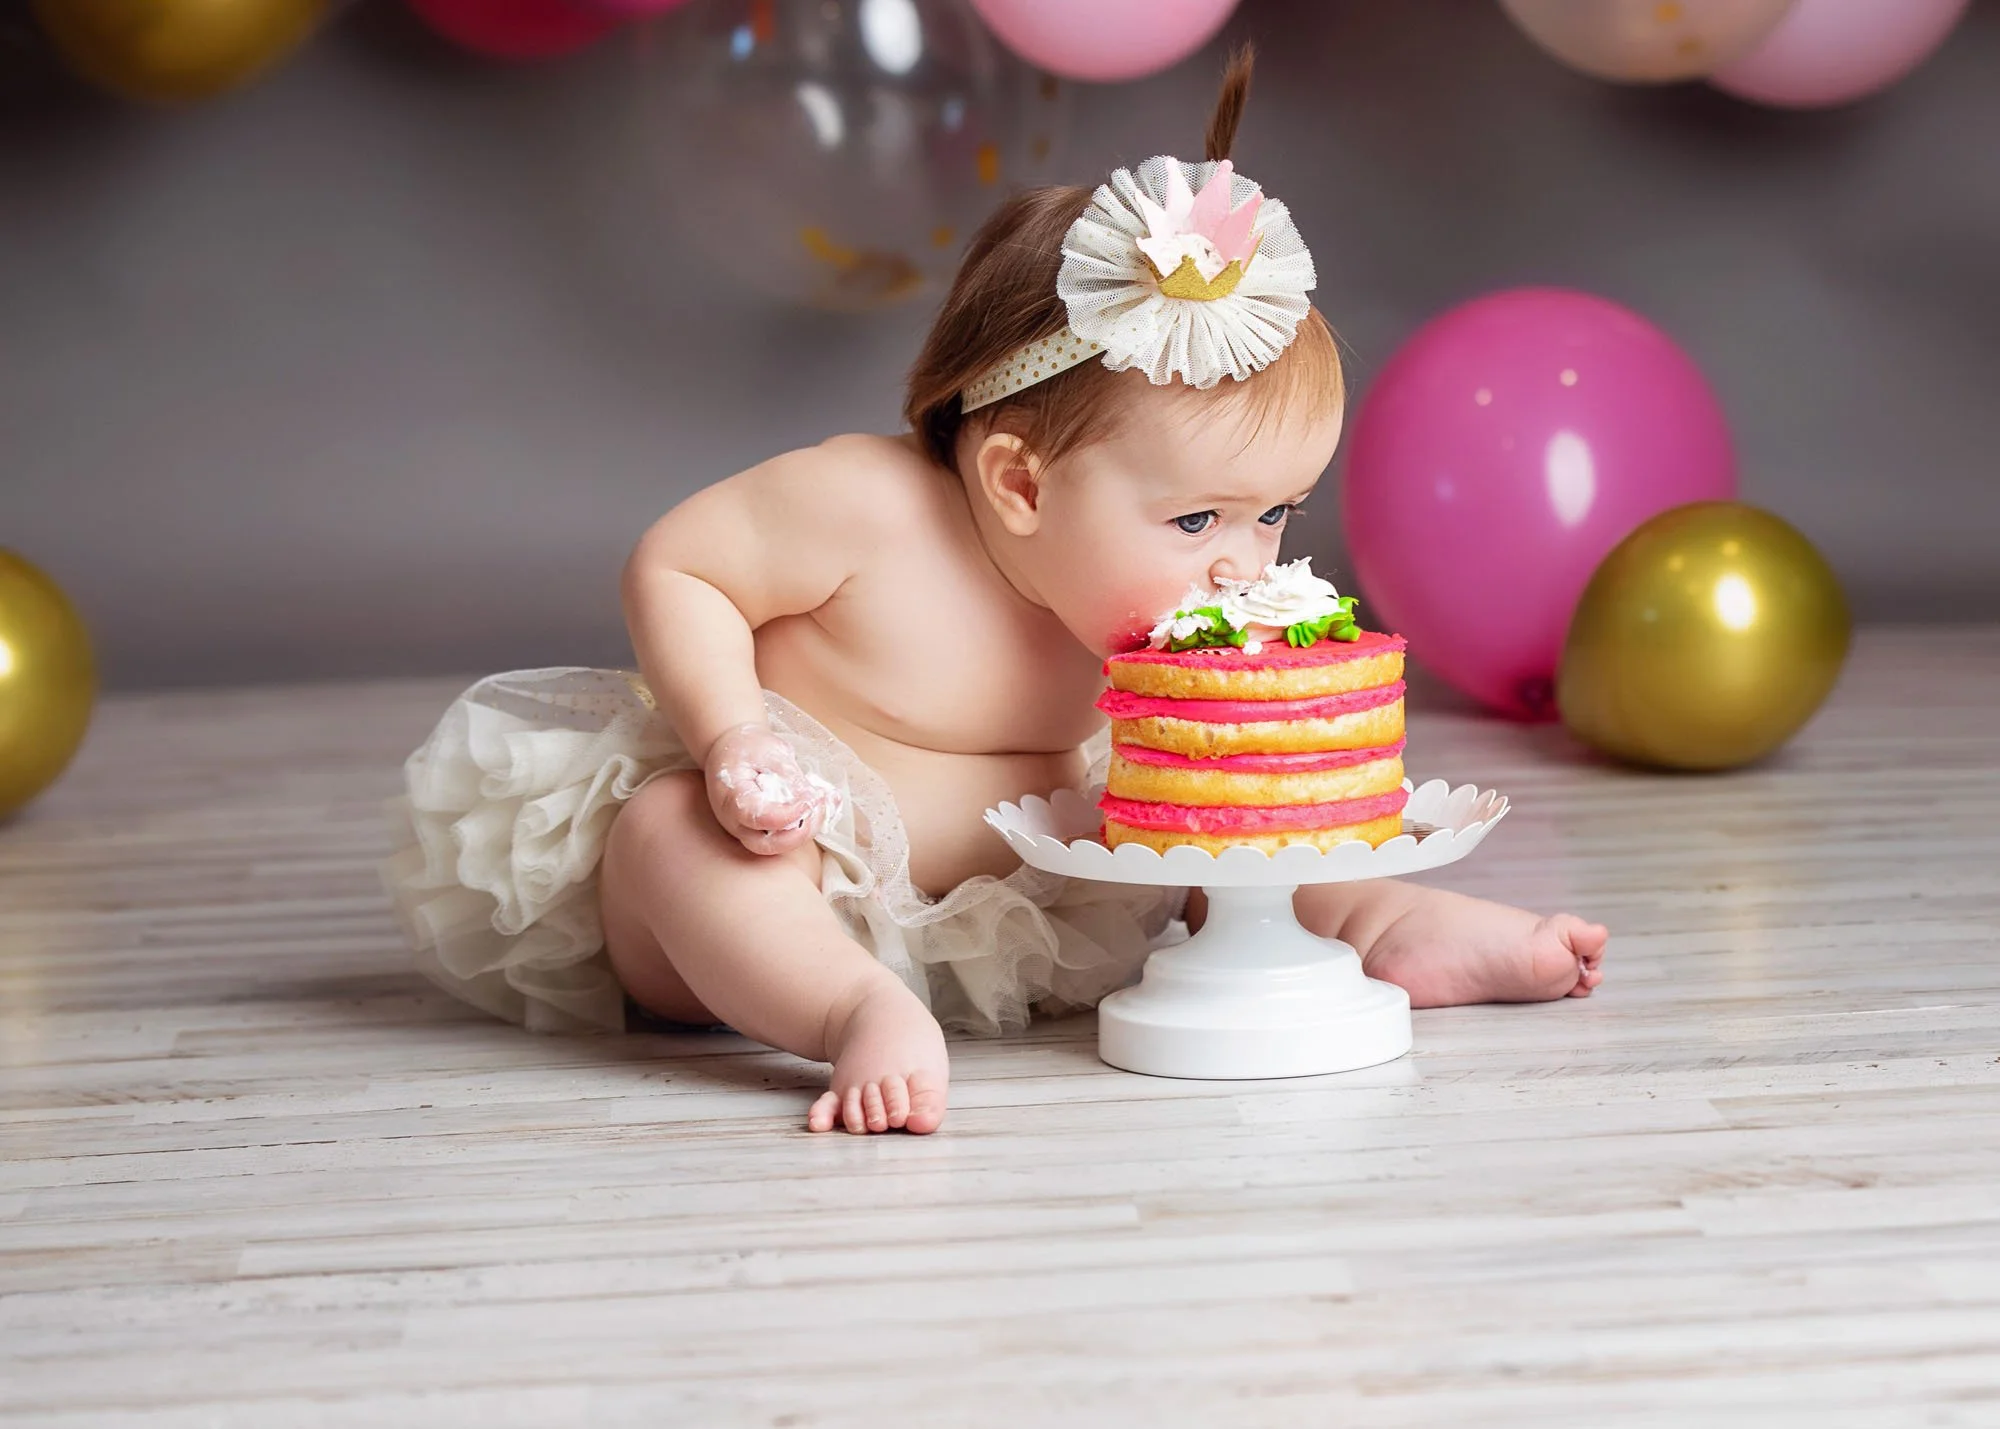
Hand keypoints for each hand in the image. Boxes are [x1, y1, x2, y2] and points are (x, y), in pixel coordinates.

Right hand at [703, 723, 837, 856]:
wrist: (729, 750)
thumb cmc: (746, 748)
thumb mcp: (770, 752)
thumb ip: (789, 777)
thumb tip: (811, 799)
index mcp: (731, 798)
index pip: (757, 818)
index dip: (787, 815)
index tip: (809, 801)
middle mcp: (736, 822)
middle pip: (767, 845)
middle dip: (800, 833)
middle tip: (819, 805)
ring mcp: (748, 829)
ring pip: (779, 845)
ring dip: (809, 827)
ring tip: (825, 799)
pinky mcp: (763, 830)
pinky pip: (786, 836)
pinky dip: (810, 824)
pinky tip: (827, 801)